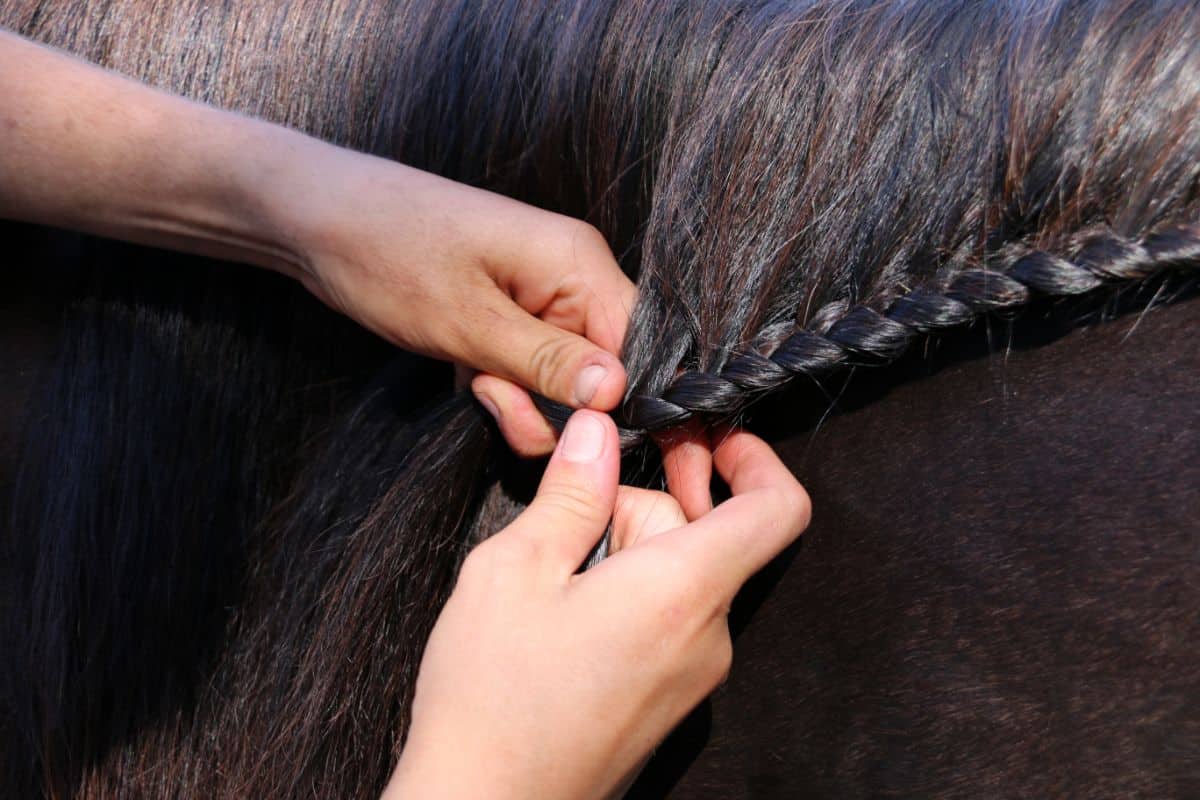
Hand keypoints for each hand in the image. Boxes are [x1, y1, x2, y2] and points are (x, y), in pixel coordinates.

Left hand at [279, 151, 635, 453]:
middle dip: (553, 404)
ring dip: (519, 400)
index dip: (616, 398)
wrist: (314, 218)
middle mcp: (568, 275)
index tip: (574, 434)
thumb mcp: (468, 322)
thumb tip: (618, 393)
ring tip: (472, 384)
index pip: (639, 343)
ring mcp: (536, 295)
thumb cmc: (387, 253)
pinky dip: (499, 387)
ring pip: (558, 378)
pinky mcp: (505, 313)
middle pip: (599, 368)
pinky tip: (462, 377)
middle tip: (493, 398)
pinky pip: (526, 369)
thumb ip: (547, 363)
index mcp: (577, 262)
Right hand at [383, 411, 810, 799]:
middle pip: (707, 533)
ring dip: (630, 550)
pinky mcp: (669, 701)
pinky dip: (631, 592)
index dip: (753, 457)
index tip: (703, 434)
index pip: (776, 510)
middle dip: (645, 502)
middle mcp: (708, 635)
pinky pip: (671, 620)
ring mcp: (693, 676)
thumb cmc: (491, 695)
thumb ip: (572, 491)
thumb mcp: (515, 569)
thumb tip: (600, 429)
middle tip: (576, 507)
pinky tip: (563, 613)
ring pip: (684, 575)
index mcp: (682, 590)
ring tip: (552, 575)